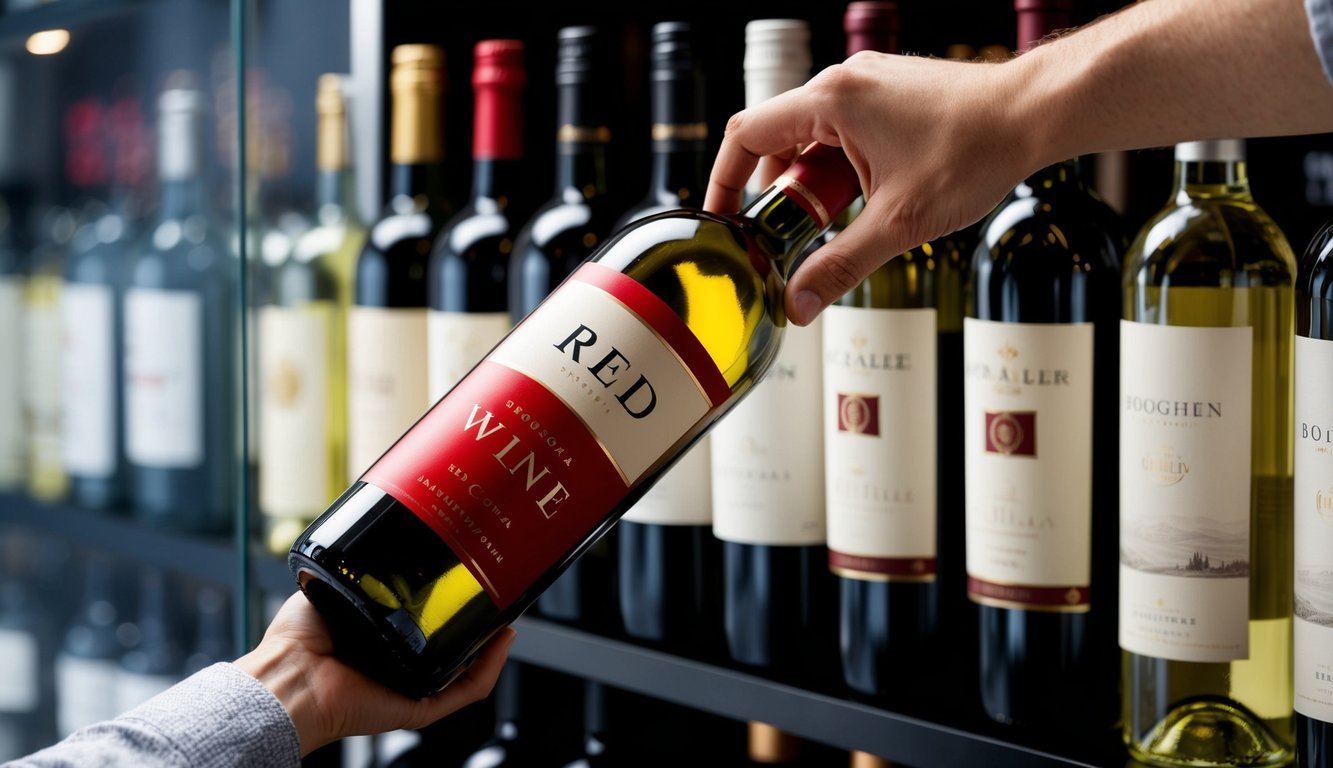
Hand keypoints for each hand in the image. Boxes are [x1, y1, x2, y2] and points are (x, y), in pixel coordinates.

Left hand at [236, 592, 513, 755]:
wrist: (288, 678)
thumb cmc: (295, 644)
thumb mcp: (332, 589)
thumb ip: (358, 572)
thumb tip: (373, 541)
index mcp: (381, 645)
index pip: (427, 628)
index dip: (451, 608)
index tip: (468, 582)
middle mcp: (399, 669)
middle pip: (453, 650)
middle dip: (478, 625)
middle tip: (493, 597)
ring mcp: (412, 689)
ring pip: (468, 671)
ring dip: (492, 646)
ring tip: (505, 617)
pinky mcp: (419, 707)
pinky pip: (465, 692)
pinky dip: (489, 669)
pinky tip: (500, 642)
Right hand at [705, 0, 1332, 327]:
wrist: (1038, 114)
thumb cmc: (973, 152)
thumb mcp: (898, 224)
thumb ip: (839, 266)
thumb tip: (796, 306)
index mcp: (831, 101)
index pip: (746, 134)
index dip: (725, 181)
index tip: (725, 221)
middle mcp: (844, 83)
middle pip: (779, 142)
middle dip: (779, 196)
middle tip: (790, 242)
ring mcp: (870, 85)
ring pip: (814, 141)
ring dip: (814, 187)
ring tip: (838, 227)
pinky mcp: (893, 94)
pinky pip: (845, 134)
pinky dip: (841, 171)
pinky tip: (868, 205)